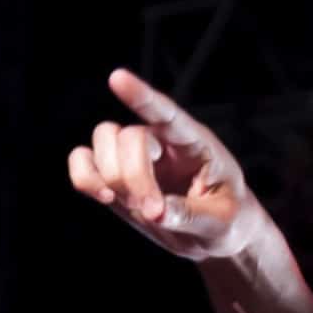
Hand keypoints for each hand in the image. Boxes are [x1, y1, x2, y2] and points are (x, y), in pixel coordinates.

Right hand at [66, 68, 265, 260]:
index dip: (142, 97)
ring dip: (110, 178)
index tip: (117, 78)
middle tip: (153, 212)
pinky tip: (104, 197)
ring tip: (136, 207)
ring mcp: (136, 156)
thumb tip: (155, 212)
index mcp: (196, 144)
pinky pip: (83, 161)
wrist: (215, 234)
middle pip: (129, 137)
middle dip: (134, 177)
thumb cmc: (229, 218)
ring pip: (103, 141)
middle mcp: (162, 141)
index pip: (168, 114)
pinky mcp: (116, 176)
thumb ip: (190, 215)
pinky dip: (85, 177)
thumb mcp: (222, 222)